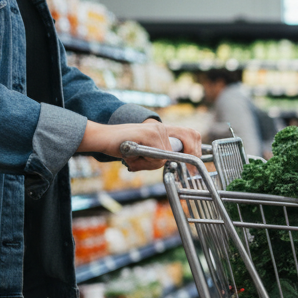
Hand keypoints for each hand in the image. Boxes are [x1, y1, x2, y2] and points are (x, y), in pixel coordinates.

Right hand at [79, 120, 202, 170]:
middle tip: (145, 160)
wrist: (103, 138)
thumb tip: (182, 166)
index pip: (190, 139)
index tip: (193, 168)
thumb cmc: (123, 148)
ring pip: (164, 157)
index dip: (194, 153)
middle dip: (162, 162)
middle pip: (176, 154)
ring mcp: (157, 130)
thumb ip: (160, 157)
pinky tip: (131, 155)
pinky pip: (156, 157)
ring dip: (148, 163)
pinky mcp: (150, 134)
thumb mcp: (146, 154)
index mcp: (164, 132)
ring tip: (134, 157)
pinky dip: (143, 161)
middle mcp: (163, 129)